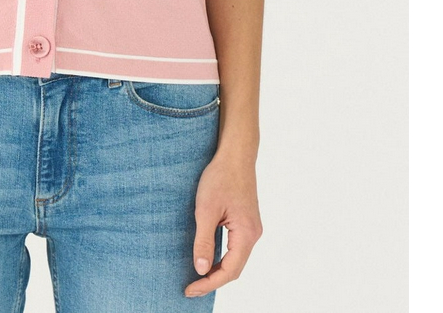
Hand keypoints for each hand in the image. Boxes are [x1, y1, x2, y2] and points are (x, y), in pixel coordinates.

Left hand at [184, 154, 262, 298]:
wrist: (235, 154)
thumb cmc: (221, 177)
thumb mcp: (206, 209)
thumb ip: (204, 241)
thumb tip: (201, 270)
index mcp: (246, 234)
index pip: (229, 271)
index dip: (209, 283)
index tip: (190, 289)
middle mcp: (253, 234)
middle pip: (234, 269)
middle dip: (213, 280)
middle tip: (191, 288)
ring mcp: (251, 228)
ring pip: (235, 259)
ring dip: (218, 270)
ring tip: (197, 278)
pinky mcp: (245, 221)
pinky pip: (234, 247)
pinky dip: (222, 258)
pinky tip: (208, 258)